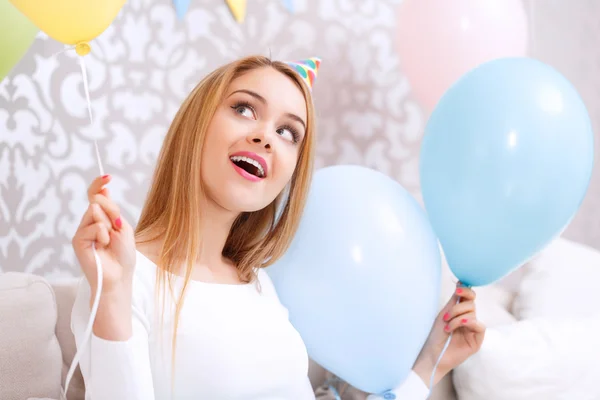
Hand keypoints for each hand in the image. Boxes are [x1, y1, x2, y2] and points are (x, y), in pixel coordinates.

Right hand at [72, 175, 135, 296]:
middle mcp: (90, 222)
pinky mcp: (78, 240)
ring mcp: (83, 230)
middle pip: (97, 201)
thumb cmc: (123, 255)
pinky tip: (102, 246)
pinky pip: (93, 226)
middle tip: (116, 229)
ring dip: (108, 225)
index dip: (99, 185)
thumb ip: (112, 211)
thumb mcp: (123, 228)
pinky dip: (103, 235)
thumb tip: (101, 193)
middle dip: (112, 212)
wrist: (119, 276)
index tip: (108, 177)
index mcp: (102, 218)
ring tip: (109, 241)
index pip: (96, 196)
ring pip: (94, 211)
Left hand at [413, 284, 485, 386]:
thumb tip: (461, 281)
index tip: (457, 289)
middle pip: (471, 303)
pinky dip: (468, 322)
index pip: (469, 297)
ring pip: (473, 313)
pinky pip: (479, 325)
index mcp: (460, 312)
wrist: (433, 354)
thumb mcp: (444, 314)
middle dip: (457, 308)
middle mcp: (469, 320)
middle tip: (445, 317)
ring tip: (447, 327)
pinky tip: (458, 326)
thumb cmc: (436, 336)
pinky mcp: (477, 340)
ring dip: (457, 317)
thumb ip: (454, 300)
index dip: (466, 290)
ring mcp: (474, 330)